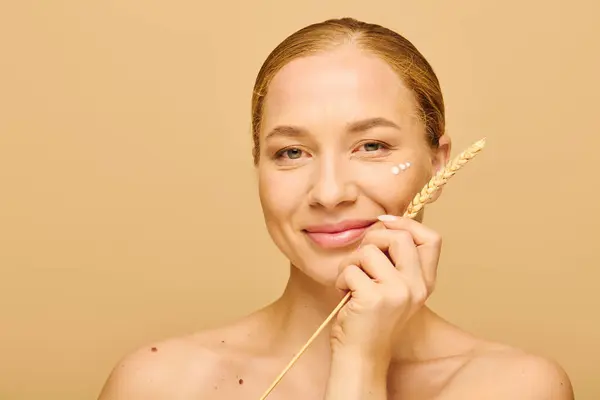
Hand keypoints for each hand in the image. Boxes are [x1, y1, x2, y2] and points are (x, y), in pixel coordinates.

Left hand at [331, 215, 441, 358]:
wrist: (361, 357)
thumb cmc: (370, 319)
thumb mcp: (392, 288)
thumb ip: (394, 260)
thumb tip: (381, 223)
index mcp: (424, 282)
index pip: (431, 238)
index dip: (406, 223)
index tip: (383, 223)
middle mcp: (416, 286)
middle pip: (399, 237)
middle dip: (371, 239)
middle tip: (360, 259)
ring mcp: (397, 292)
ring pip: (368, 251)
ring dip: (350, 263)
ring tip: (350, 283)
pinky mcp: (374, 298)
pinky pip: (349, 269)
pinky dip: (340, 279)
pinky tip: (345, 296)